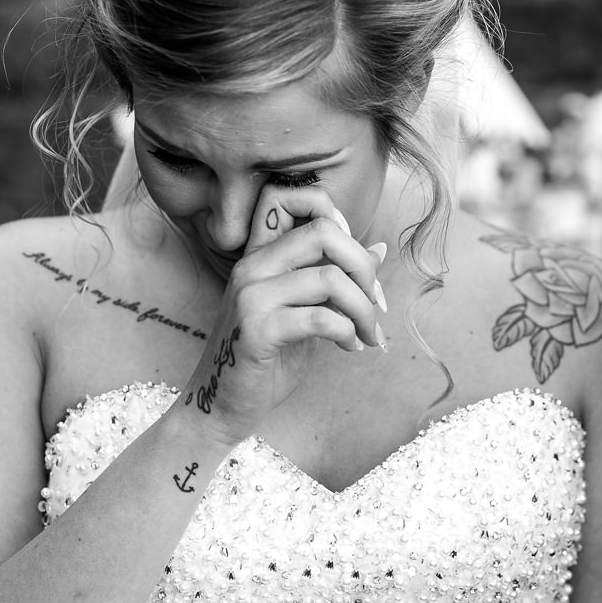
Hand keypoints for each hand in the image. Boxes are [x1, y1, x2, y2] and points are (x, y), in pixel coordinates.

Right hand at [178, 185, 386, 445]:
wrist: (222, 407)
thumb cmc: (265, 361)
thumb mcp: (304, 312)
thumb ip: (332, 279)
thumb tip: (379, 249)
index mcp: (259, 255)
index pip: (286, 195)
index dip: (332, 214)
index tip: (350, 260)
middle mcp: (251, 266)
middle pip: (323, 231)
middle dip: (363, 267)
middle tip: (375, 303)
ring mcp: (251, 296)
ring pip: (330, 277)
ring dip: (363, 309)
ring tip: (368, 334)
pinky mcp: (257, 329)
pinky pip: (322, 318)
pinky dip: (348, 333)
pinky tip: (351, 348)